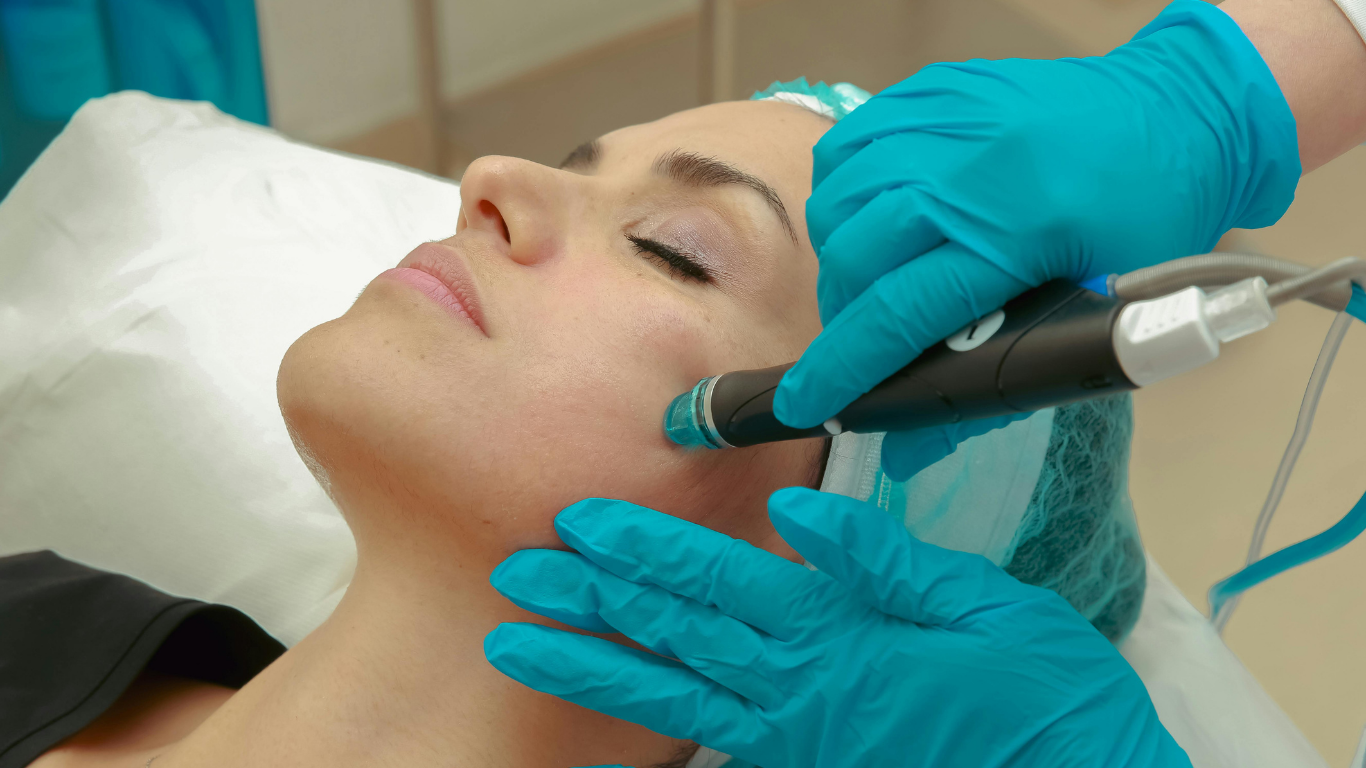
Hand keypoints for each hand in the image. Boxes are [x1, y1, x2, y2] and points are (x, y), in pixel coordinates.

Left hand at [484, 490, 1188, 767]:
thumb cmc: (1046, 702)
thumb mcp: (989, 611)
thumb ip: (887, 564)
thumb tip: (803, 517)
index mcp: (838, 635)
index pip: (718, 580)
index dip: (642, 548)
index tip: (579, 522)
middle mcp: (798, 688)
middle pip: (673, 632)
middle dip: (590, 598)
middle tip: (516, 572)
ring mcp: (793, 738)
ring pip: (670, 694)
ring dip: (591, 665)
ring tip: (517, 646)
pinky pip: (708, 756)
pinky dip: (646, 748)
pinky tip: (598, 745)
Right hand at [776, 0, 1299, 478]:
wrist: (1178, 109)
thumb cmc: (1146, 218)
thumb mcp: (1091, 309)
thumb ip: (998, 379)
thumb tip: (910, 451)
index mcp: (1015, 234)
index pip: (898, 314)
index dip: (843, 367)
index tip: (804, 401)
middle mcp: (966, 171)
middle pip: (853, 258)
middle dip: (844, 312)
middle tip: (867, 333)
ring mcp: (943, 120)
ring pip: (837, 202)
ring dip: (841, 254)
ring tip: (876, 273)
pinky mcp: (930, 90)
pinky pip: (847, 147)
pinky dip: (845, 192)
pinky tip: (877, 214)